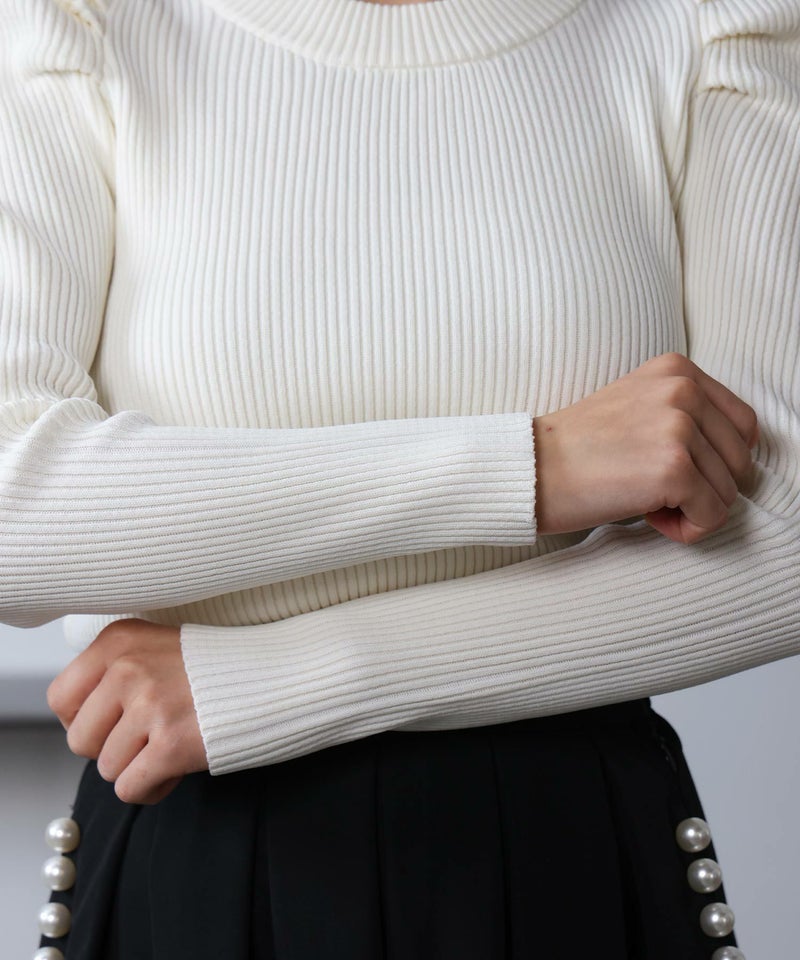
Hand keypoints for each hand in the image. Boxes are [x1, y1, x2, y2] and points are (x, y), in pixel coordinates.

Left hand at [47, 618, 207, 803]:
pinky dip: (154, 787)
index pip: (60, 698)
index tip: (116, 721)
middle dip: (113, 749)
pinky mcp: (170, 743)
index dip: (85, 720)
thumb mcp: (156, 647)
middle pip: (80, 740)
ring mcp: (149, 705)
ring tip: (174, 744)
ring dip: (140, 767)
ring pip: (107, 769)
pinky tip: (177, 766)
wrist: (278, 675)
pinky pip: (130, 790)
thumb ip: (114, 671)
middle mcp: (127, 667)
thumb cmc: (218, 667)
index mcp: (119, 640)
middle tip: (151, 735)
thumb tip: (75, 716)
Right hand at [532, 352, 758, 544]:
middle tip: (656, 492)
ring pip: (728, 492)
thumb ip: (686, 413)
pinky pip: (712, 516)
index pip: (742, 425)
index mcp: (677, 369)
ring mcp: (679, 429)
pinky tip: (649, 518)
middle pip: (739, 461)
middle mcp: (683, 390)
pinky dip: (687, 530)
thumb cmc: (579, 450)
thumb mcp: (637, 404)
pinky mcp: (673, 470)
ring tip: (648, 503)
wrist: (532, 470)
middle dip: (706, 488)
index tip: (676, 471)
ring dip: (692, 510)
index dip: (717, 461)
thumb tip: (736, 457)